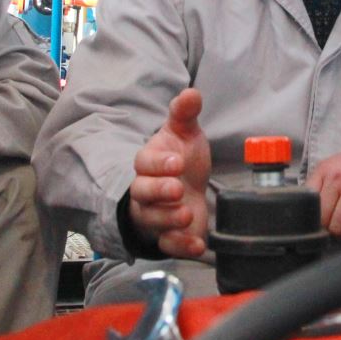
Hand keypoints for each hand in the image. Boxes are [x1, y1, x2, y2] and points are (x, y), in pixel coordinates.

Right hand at [128, 89, 211, 257]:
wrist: (190, 186)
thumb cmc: (182, 157)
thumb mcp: (185, 132)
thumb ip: (185, 114)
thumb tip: (192, 93)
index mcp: (149, 163)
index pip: (144, 164)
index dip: (158, 164)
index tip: (177, 162)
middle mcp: (147, 191)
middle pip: (142, 193)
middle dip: (159, 192)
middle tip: (178, 188)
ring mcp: (156, 215)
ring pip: (153, 220)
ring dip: (168, 219)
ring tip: (186, 214)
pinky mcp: (169, 236)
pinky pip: (168, 244)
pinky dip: (181, 246)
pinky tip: (198, 245)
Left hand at [308, 135, 340, 238]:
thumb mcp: (339, 165)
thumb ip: (325, 184)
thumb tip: (314, 212)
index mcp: (324, 170)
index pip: (306, 201)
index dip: (313, 216)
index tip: (321, 223)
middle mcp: (336, 179)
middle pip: (322, 218)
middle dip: (330, 229)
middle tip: (340, 229)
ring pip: (338, 226)